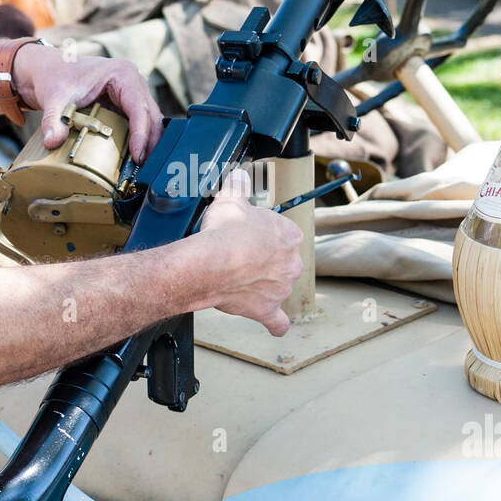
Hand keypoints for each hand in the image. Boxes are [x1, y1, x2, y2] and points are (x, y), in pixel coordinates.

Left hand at [13, 45, 163, 162]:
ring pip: (152, 121)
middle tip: (143, 169)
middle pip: (151, 116)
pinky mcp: (129, 104)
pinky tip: (136, 160)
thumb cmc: (58, 78)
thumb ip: (53, 119)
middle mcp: (134, 82)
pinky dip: (142, 141)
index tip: (138, 156)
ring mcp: (134, 93)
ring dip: (149, 144)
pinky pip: (142, 124)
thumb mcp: (54, 98)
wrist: (52, 71)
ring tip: (142, 169)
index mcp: (122, 74)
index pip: (139, 108)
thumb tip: (52, 141)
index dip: (141, 134)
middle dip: (150, 143)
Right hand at [199, 169, 303, 336]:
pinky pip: (277, 321)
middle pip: (281, 260)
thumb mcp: (231, 200)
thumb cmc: (223, 233)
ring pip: (277, 286)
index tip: (248, 234)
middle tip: (240, 255)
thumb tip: (238, 176)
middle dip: (264, 259)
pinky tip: (274, 324)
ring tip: (238, 278)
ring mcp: (280, 288)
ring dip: (263, 284)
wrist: (208, 263)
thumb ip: (238, 187)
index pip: (282, 233)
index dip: (263, 234)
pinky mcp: (266, 309)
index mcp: (290, 235)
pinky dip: (276, 323)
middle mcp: (291, 264)